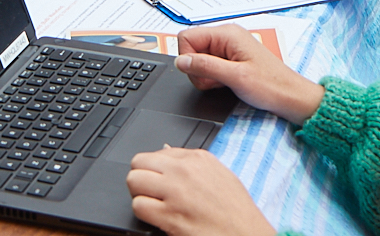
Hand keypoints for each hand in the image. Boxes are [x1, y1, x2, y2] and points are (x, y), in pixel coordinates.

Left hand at [126, 147, 275, 235]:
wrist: (246, 234)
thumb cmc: (236, 210)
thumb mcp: (220, 175)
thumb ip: (192, 163)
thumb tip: (166, 153)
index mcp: (197, 158)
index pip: (158, 152)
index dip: (156, 169)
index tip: (161, 179)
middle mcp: (183, 171)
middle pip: (139, 162)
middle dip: (142, 177)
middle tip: (151, 191)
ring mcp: (175, 192)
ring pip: (133, 181)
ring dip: (140, 194)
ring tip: (153, 204)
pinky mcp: (169, 216)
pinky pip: (138, 206)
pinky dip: (143, 213)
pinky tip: (157, 217)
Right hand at [173, 24, 323, 123]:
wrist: (290, 97)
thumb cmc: (272, 85)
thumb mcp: (235, 77)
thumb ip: (205, 67)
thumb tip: (181, 61)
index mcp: (227, 34)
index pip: (187, 37)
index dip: (189, 59)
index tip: (203, 73)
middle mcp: (227, 36)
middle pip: (192, 49)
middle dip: (198, 70)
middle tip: (217, 80)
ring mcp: (228, 48)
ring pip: (199, 59)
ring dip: (206, 76)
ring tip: (226, 82)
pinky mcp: (231, 59)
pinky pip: (210, 66)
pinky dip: (213, 78)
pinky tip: (227, 83)